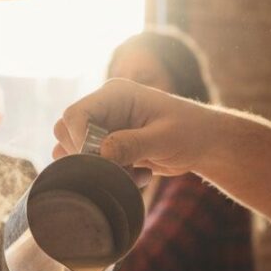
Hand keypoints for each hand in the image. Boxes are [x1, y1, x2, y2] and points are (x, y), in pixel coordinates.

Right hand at [52, 79, 217, 178]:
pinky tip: (136, 175)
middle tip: (120, 169)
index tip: (99, 162)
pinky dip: (108, 176)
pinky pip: (91, 164)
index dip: (78, 141)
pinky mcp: (107, 146)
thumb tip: (100, 154)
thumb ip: (132, 144)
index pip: (75, 114)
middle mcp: (104, 108)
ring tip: (133, 172)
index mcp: (115, 94)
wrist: (204, 144)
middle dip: (88, 157)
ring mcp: (104, 127)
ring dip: (99, 169)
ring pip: (75, 151)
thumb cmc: (190, 132)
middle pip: (67, 132)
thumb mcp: (164, 138)